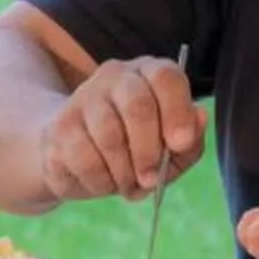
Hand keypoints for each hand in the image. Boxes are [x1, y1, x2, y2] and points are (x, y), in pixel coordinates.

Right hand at [37, 56, 202, 202]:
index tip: (180, 144)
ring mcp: (83, 98)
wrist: (76, 156)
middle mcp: (115, 77)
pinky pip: (84, 158)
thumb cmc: (135, 151)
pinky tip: (104, 181)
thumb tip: (198, 117)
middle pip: (137, 105)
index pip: (165, 76)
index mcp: (149, 74)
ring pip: (109, 136)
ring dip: (124, 172)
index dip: (177, 111)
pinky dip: (100, 180)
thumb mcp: (170, 150)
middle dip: (149, 150)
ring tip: (128, 183)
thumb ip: (190, 139)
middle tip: (151, 178)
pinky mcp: (60, 127)